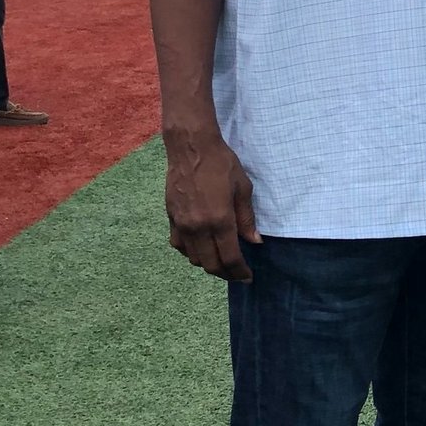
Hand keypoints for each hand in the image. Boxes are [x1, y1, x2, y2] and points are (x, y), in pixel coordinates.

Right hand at [163, 120, 260, 281]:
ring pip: (193, 258)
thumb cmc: (221, 164)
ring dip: (208, 263)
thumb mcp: (243, 189)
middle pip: (211, 264)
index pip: (230, 258)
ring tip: (221, 260)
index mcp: (220, 220)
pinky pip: (179, 245)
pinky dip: (190, 252)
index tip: (247, 277)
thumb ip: (247, 219)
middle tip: (236, 273)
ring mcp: (182, 224)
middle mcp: (198, 227)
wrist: (191, 147)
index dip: (240, 272)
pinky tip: (200, 247)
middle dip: (225, 273)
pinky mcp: (170, 218)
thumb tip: (254, 242)